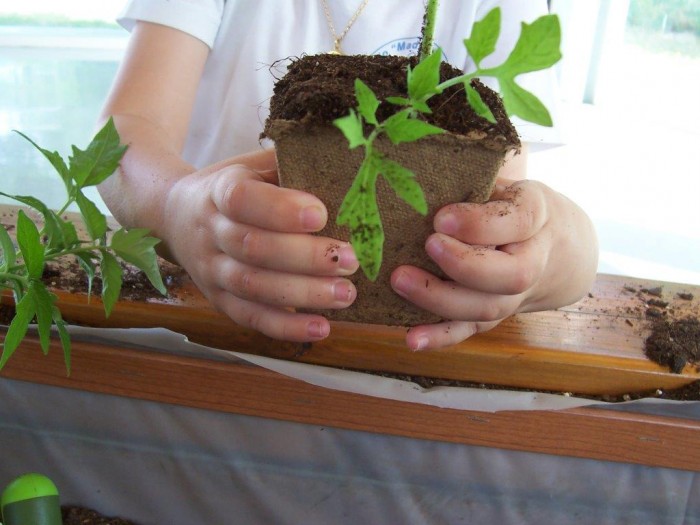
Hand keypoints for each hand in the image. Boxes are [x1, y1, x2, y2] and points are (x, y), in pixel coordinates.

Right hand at [161, 149, 359, 341]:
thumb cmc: (236, 186)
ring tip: (346, 293)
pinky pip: (250, 317)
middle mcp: (210, 231)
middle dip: (305, 257)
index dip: (280, 209)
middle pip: (253, 248)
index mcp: (219, 190)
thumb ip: (290, 164)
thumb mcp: (254, 165)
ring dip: (303, 294)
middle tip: (350, 259)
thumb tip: (346, 165)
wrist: (177, 216)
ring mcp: (211, 270)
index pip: (242, 199)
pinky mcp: (219, 300)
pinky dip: (286, 327)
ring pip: (253, 286)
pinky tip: (321, 327)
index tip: (321, 214)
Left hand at [390, 179, 597, 350]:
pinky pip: (470, 332)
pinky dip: (440, 338)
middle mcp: (533, 260)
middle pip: (509, 276)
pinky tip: (411, 339)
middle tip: (427, 244)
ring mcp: (514, 295)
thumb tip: (428, 149)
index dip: (480, 224)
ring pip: (486, 308)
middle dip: (464, 265)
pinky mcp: (494, 316)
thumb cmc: (517, 205)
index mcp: (537, 216)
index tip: (441, 216)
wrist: (560, 249)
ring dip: (440, 300)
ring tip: (399, 280)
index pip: (518, 222)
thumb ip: (481, 173)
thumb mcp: (510, 180)